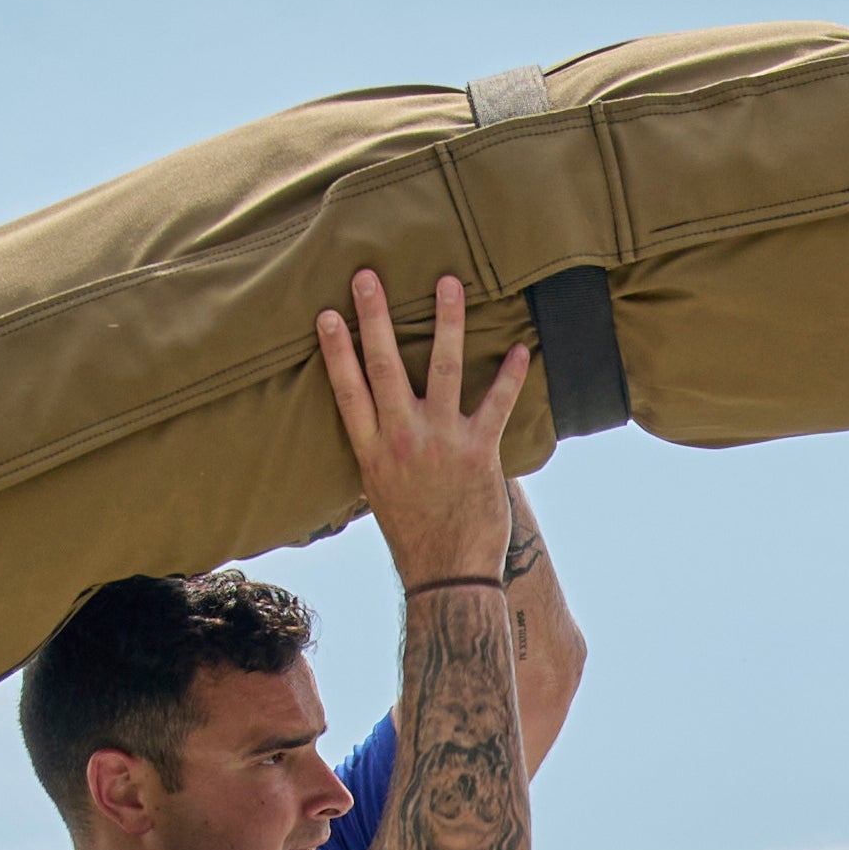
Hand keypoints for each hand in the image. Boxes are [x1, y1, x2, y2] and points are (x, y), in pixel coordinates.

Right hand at [321, 269, 535, 584]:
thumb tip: (373, 428)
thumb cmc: (413, 535)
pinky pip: (496, 404)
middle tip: (368, 275)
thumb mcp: (379, 492)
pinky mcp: (478, 451)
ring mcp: (440, 441)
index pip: (347, 389)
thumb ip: (378, 451)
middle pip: (382, 365)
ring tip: (449, 283)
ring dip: (446, 322)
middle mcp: (401, 438)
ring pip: (440, 368)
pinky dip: (510, 376)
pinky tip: (520, 349)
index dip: (336, 349)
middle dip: (375, 316)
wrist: (446, 574)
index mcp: (371, 449)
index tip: (328, 314)